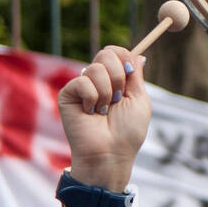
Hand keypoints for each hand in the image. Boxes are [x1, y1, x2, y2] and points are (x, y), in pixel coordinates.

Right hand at [57, 45, 150, 187]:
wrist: (110, 154)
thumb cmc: (127, 133)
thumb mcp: (139, 100)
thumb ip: (136, 75)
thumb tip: (139, 55)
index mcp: (115, 81)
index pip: (116, 52)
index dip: (124, 57)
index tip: (129, 74)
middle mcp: (98, 81)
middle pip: (106, 54)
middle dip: (118, 77)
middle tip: (117, 99)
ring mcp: (82, 87)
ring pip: (95, 68)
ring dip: (107, 93)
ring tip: (103, 111)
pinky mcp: (67, 95)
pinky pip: (82, 82)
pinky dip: (92, 99)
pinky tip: (90, 113)